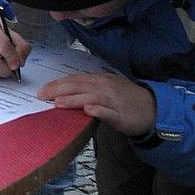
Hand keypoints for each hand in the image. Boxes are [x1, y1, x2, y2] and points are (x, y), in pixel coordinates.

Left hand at [38, 73, 155, 136]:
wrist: (152, 108)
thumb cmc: (124, 99)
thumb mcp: (105, 89)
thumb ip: (87, 89)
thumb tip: (64, 93)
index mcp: (99, 80)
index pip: (74, 79)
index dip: (57, 84)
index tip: (42, 90)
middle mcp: (105, 87)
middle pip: (79, 86)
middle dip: (58, 90)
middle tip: (42, 95)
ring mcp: (113, 100)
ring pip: (90, 97)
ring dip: (73, 99)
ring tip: (57, 103)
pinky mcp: (121, 115)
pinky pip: (109, 112)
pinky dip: (98, 110)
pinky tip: (88, 110)